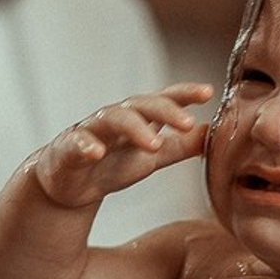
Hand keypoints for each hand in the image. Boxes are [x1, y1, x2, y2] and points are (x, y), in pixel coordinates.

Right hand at [35, 83, 212, 206]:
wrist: (71, 186)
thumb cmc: (112, 165)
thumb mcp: (152, 158)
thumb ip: (180, 147)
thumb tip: (211, 134)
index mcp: (139, 118)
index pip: (164, 100)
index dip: (184, 94)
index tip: (208, 92)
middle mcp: (116, 117)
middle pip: (142, 105)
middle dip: (165, 110)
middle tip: (187, 124)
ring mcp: (91, 131)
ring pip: (113, 119)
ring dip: (134, 128)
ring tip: (153, 144)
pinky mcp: (68, 149)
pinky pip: (76, 143)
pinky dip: (86, 146)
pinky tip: (96, 152)